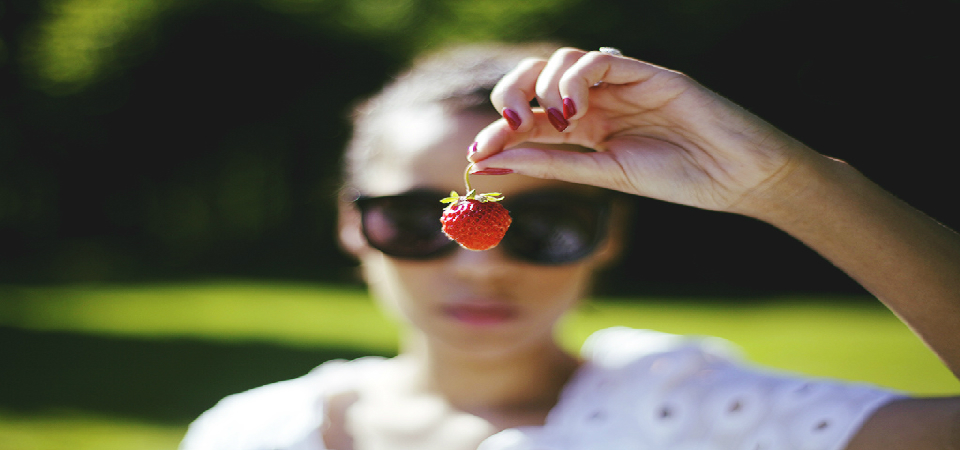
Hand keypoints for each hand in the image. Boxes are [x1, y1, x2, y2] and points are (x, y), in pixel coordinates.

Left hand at [470, 47, 820, 215]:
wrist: (739, 178)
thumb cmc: (680, 179)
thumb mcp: (606, 174)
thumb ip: (554, 163)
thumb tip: (495, 161)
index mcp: (587, 128)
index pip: (532, 120)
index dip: (501, 132)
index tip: (475, 156)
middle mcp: (598, 101)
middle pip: (537, 80)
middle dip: (510, 96)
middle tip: (504, 128)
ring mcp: (621, 84)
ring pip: (563, 62)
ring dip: (543, 87)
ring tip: (549, 121)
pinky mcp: (647, 72)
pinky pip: (600, 59)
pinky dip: (577, 78)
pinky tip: (574, 110)